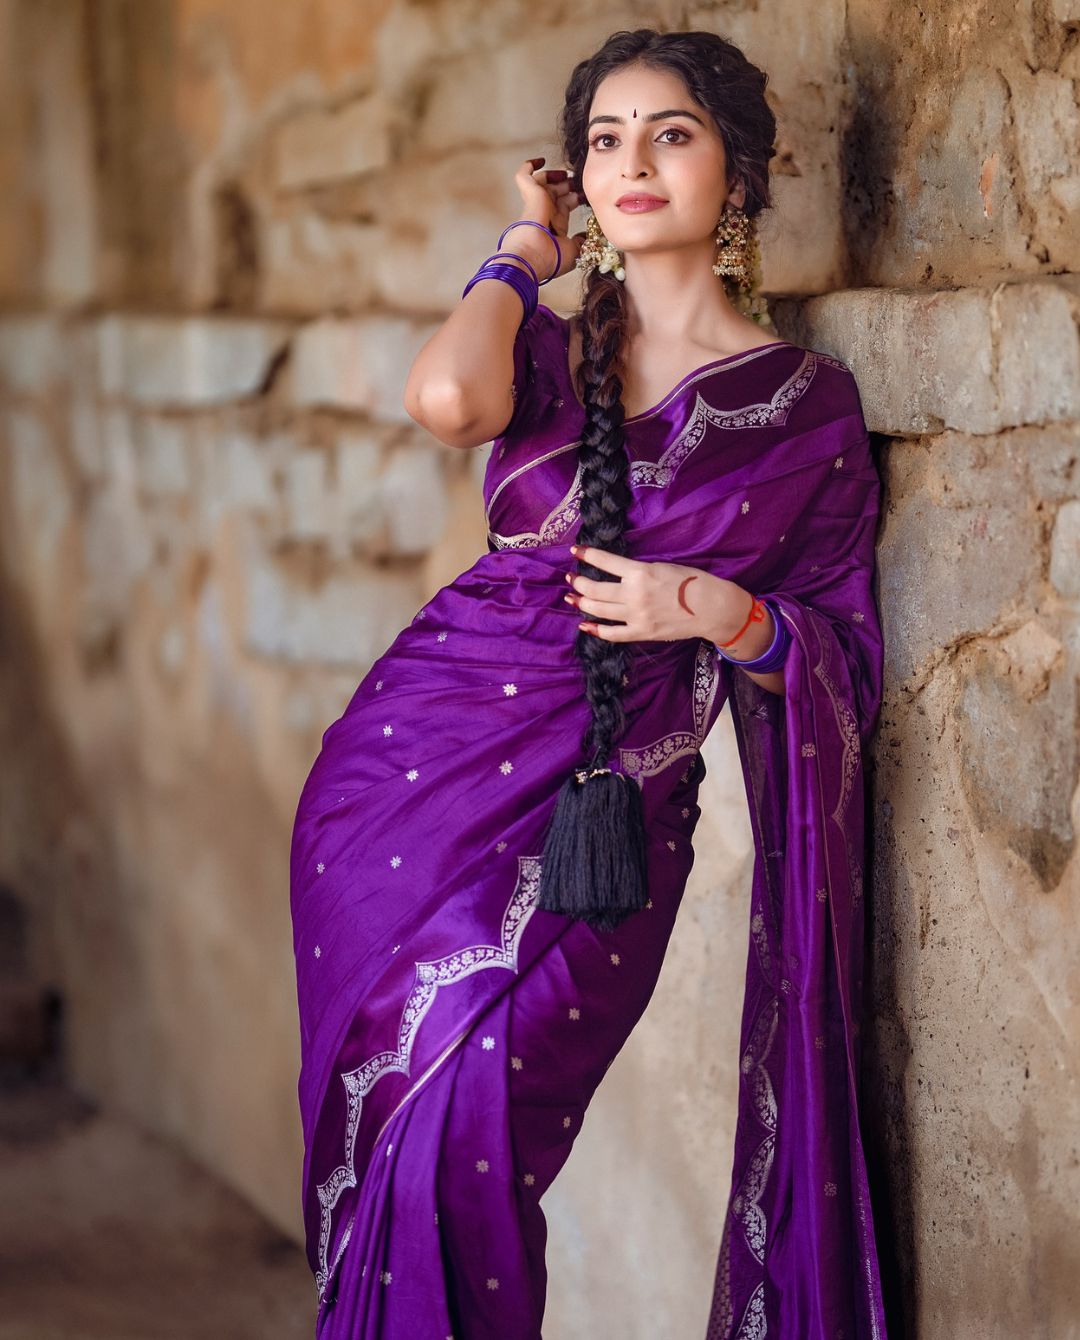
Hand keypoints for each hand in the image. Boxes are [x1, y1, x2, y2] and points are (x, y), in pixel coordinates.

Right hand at [508, 156, 585, 281]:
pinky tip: (540, 161)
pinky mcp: (529, 193)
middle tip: (580, 182)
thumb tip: (588, 236)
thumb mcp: (574, 251)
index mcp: (554, 225)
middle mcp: (545, 212)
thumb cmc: (551, 259)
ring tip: (567, 175)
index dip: (575, 197)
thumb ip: (582, 242)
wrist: (533, 257)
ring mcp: (536, 202)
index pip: (564, 205)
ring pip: (543, 181)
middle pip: (556, 191)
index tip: (586, 195)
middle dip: (569, 185)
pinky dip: (529, 166)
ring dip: (555, 176)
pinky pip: (523, 175)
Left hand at [563, 544, 750, 643]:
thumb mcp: (662, 566)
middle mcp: (633, 594)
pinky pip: (612, 634)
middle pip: (594, 588)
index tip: (575, 550)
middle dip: (578, 581)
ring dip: (581, 602)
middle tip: (571, 577)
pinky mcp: (641, 632)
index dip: (586, 554)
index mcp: (640, 572)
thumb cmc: (691, 582)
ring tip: (572, 596)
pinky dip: (595, 629)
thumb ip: (638, 570)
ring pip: (598, 609)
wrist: (711, 608)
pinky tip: (584, 624)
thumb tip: (618, 572)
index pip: (605, 561)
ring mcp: (636, 615)